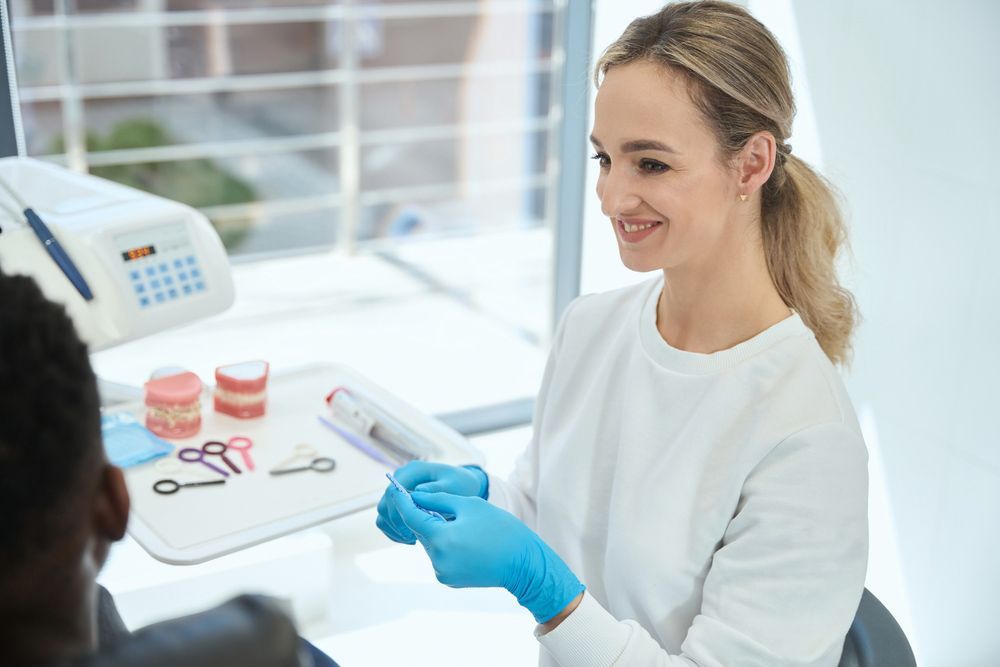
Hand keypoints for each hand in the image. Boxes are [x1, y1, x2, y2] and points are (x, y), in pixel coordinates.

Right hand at [375, 461, 487, 543]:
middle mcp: (401, 478)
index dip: (399, 512)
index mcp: (413, 470)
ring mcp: (398, 491)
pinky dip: (394, 532)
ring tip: (413, 539)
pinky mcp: (397, 503)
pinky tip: (410, 538)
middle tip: (414, 538)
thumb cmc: (461, 485)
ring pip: (382, 514)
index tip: (412, 528)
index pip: (393, 491)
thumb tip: (418, 491)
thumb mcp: (454, 486)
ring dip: (394, 529)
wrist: (463, 487)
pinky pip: (386, 520)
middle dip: (397, 525)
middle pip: (384, 504)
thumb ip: (437, 489)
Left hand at [387, 486, 584, 623]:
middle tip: (442, 504)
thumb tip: (415, 496)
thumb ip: (437, 499)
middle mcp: (438, 559)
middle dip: (426, 516)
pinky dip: (445, 545)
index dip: (403, 501)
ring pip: (429, 543)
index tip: (395, 488)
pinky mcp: (448, 580)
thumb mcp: (469, 505)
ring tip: (463, 525)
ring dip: (437, 531)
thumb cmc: (500, 529)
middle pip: (421, 531)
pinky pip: (439, 556)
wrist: (523, 563)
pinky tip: (465, 541)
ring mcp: (442, 572)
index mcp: (442, 538)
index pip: (411, 517)